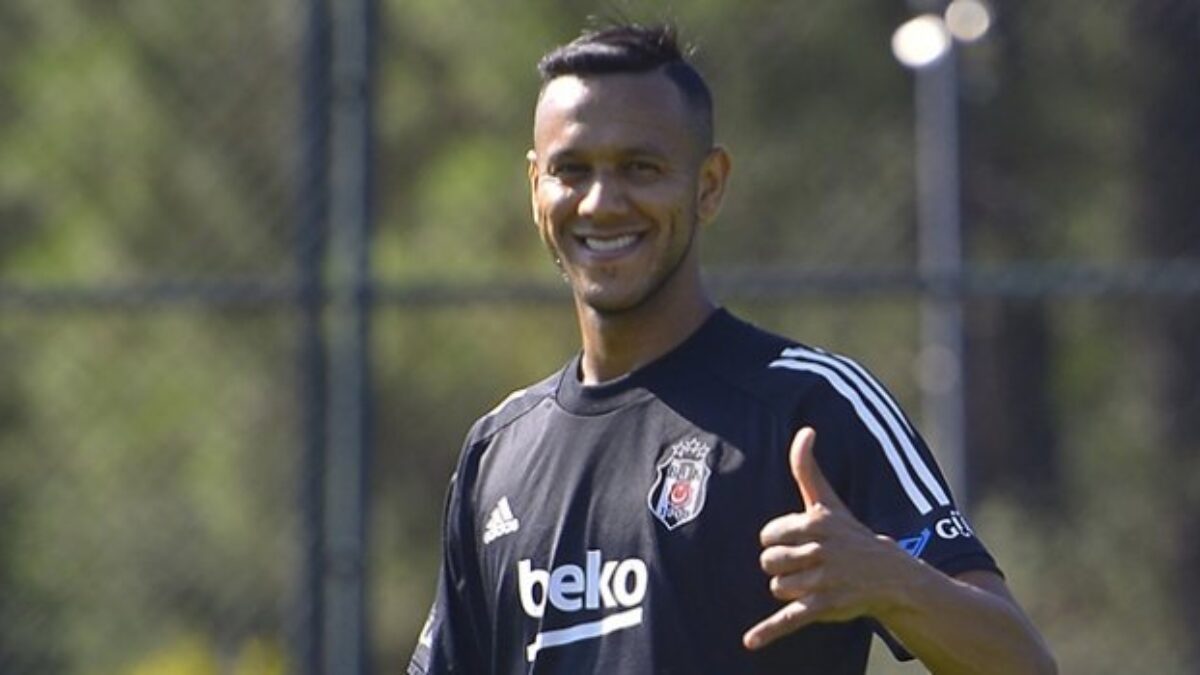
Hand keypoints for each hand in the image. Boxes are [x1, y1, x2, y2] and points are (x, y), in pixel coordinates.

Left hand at [743, 427, 913, 649]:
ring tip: (815, 583)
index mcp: (816, 524)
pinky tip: (750, 642)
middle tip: (808, 565)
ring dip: (789, 589)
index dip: (778, 540)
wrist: (890, 576)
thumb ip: (807, 467)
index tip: (800, 542)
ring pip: (776, 587)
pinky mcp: (824, 607)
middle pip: (768, 561)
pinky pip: (789, 619)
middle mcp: (820, 551)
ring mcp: (823, 581)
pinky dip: (769, 632)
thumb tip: (805, 430)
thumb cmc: (850, 535)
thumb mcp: (829, 501)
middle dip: (782, 565)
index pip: (768, 534)